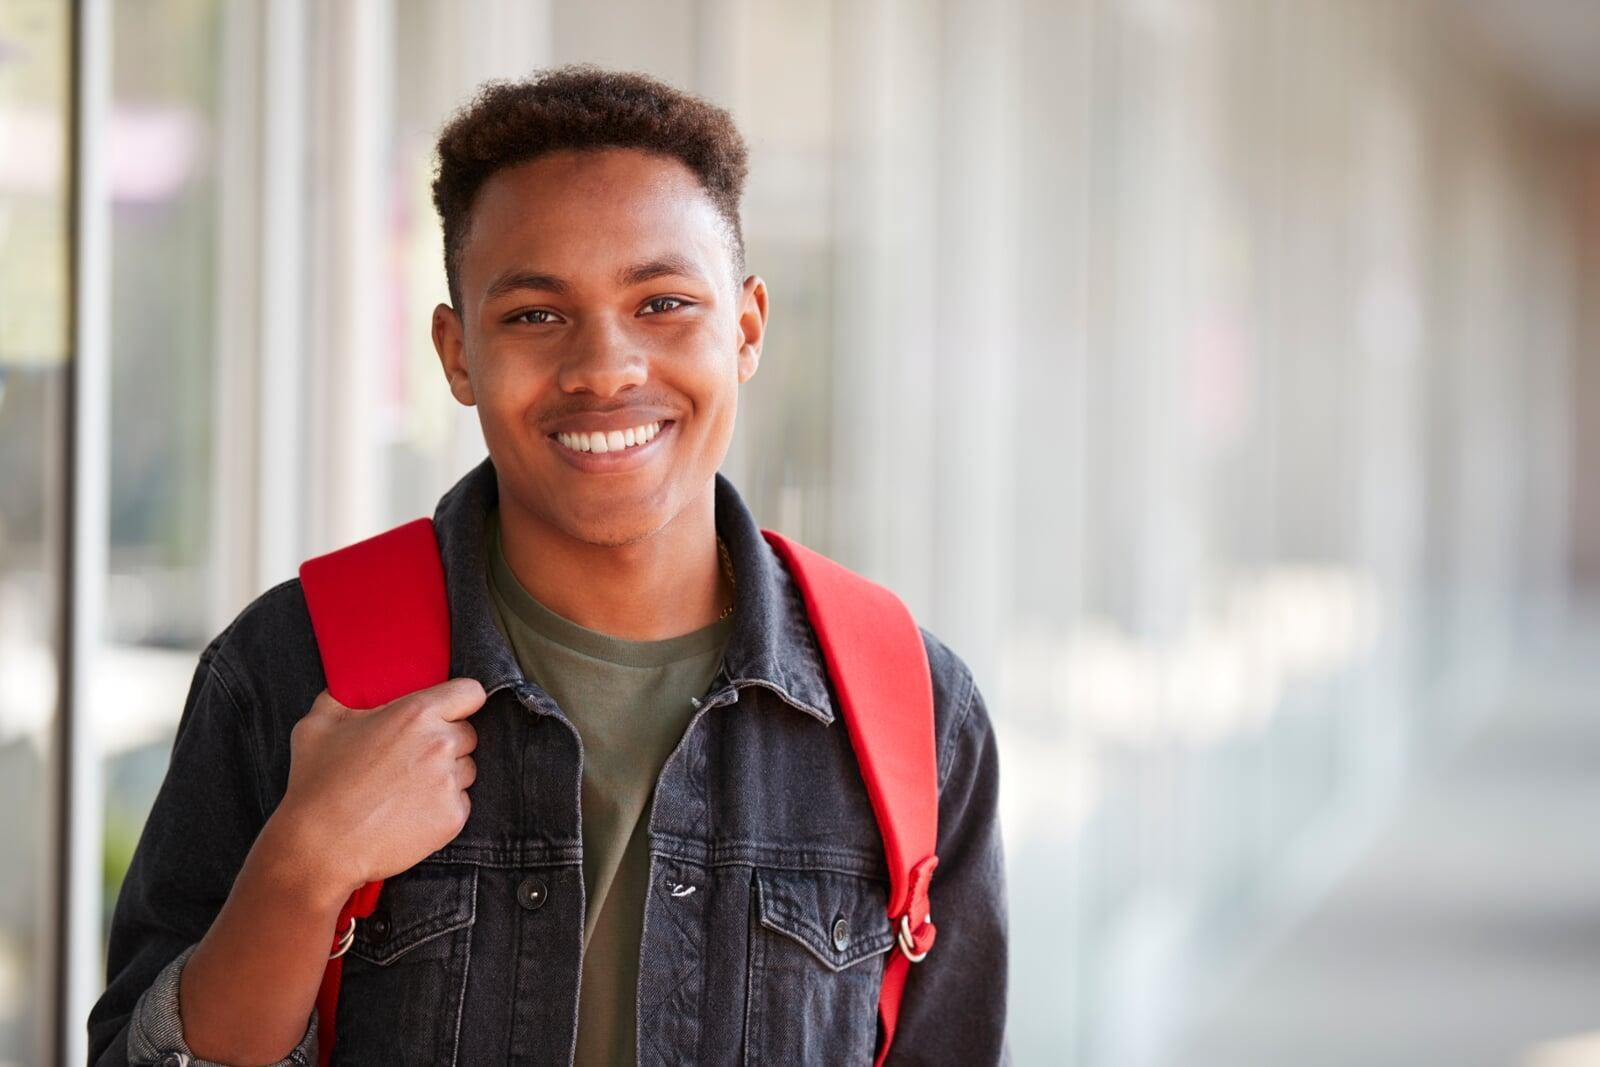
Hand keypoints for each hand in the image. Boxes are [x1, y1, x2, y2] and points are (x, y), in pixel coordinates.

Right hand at [275, 677, 484, 894]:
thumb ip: (342, 696)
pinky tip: (409, 812)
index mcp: (416, 714)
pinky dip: (441, 806)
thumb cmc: (317, 785)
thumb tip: (350, 686)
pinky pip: (460, 802)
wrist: (320, 848)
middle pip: (468, 733)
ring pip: (465, 769)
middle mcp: (440, 745)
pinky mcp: (453, 817)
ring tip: (406, 788)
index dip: (461, 700)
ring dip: (446, 775)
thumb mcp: (318, 725)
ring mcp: (449, 783)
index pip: (470, 693)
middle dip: (446, 741)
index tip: (450, 710)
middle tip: (411, 758)